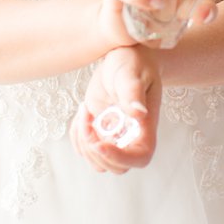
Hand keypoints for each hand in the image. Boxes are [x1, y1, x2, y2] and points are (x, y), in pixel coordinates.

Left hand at [70, 45, 162, 172]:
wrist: (123, 57)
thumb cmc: (134, 62)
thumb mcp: (131, 73)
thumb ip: (133, 94)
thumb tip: (139, 114)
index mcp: (146, 128)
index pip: (139, 158)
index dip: (119, 158)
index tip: (98, 143)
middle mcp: (131, 137)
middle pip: (115, 167)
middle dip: (95, 148)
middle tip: (88, 116)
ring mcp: (114, 137)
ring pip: (97, 161)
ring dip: (83, 141)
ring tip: (85, 109)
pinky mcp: (99, 131)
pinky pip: (84, 147)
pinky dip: (76, 134)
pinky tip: (83, 111)